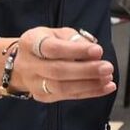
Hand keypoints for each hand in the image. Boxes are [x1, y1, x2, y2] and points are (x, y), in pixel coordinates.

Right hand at [0, 27, 114, 101]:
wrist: (21, 64)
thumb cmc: (43, 44)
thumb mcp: (55, 33)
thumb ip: (73, 39)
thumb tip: (92, 51)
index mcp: (31, 43)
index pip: (53, 48)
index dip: (76, 51)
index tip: (97, 51)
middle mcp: (30, 65)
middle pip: (58, 71)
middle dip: (86, 70)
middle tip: (107, 67)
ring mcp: (35, 84)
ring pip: (62, 87)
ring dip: (89, 84)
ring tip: (107, 78)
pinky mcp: (44, 96)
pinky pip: (69, 96)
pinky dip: (90, 92)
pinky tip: (106, 87)